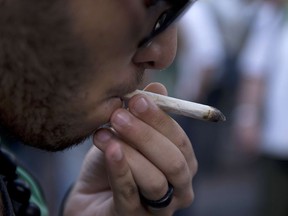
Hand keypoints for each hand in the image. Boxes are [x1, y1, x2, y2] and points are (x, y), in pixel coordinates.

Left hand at [63, 83, 197, 215]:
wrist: (90, 194)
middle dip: (146, 136)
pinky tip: (109, 150)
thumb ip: (144, 113)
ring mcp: (160, 209)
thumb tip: (158, 87)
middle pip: (174, 162)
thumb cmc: (114, 162)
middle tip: (119, 116)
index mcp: (182, 164)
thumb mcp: (128, 134)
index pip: (180, 141)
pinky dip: (120, 170)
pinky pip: (130, 195)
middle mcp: (179, 189)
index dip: (160, 119)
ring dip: (130, 152)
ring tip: (103, 133)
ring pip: (155, 180)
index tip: (137, 99)